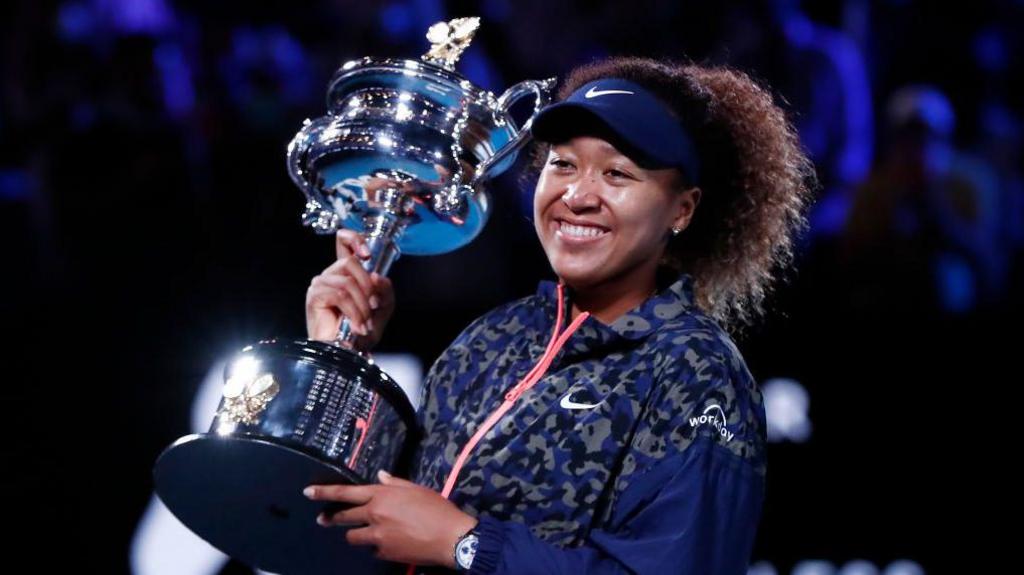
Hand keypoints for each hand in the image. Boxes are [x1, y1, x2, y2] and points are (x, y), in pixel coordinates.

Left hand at [304, 471, 477, 567]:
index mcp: (382, 495)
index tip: (308, 492)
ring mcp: (378, 536)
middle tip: (323, 519)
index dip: (324, 492)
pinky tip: (390, 542)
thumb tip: (381, 475)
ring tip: (365, 533)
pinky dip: (377, 545)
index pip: (345, 493)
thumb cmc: (436, 508)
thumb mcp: (416, 489)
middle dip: (331, 518)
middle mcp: (375, 514)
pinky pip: (373, 549)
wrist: (450, 537)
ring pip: (354, 537)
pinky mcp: (384, 552)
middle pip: (344, 517)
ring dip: (356, 534)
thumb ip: (395, 483)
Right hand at [305, 229, 394, 349]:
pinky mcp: (315, 296)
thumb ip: (385, 290)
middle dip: (367, 287)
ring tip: (364, 323)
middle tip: (373, 307)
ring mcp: (321, 284)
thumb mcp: (382, 307)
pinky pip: (340, 295)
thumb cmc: (360, 331)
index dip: (354, 239)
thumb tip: (377, 277)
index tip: (367, 254)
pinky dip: (353, 312)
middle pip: (350, 262)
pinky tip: (356, 326)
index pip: (343, 241)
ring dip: (361, 305)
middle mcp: (331, 275)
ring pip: (347, 282)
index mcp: (346, 273)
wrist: (347, 353)